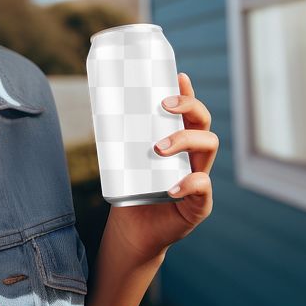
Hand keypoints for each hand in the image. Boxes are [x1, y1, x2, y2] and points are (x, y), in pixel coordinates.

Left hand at [106, 72, 217, 260]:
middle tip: (163, 106)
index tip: (178, 76)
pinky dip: (188, 184)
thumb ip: (116, 135)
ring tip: (158, 148)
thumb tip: (97, 105)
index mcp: (178, 139)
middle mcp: (193, 154)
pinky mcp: (199, 203)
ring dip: (185, 140)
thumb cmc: (129, 188)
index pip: (188, 110)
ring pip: (209, 145)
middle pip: (203, 120)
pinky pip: (204, 188)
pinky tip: (170, 188)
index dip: (187, 91)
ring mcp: (199, 176)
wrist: (132, 229)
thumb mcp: (122, 157)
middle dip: (189, 106)